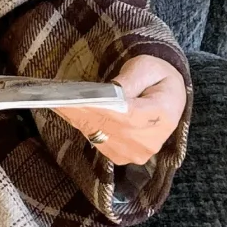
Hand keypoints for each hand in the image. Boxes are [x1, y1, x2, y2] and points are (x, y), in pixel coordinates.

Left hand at [53, 53, 185, 165]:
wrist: (168, 99)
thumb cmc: (158, 78)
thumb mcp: (148, 68)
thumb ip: (131, 79)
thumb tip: (112, 92)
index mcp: (163, 116)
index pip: (128, 116)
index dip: (101, 109)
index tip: (77, 101)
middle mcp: (149, 141)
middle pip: (110, 128)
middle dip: (82, 112)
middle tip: (57, 98)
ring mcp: (135, 153)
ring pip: (101, 136)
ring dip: (79, 120)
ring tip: (59, 103)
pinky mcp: (122, 157)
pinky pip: (98, 142)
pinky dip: (84, 126)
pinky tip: (70, 113)